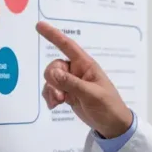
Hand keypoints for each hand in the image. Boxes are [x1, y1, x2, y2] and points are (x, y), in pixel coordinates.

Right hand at [38, 21, 131, 137]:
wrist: (112, 125)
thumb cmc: (108, 106)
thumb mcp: (92, 95)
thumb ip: (72, 84)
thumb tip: (52, 74)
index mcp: (86, 66)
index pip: (68, 46)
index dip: (54, 35)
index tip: (40, 25)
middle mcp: (77, 71)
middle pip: (55, 66)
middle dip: (52, 79)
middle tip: (60, 95)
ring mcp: (71, 83)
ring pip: (51, 79)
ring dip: (51, 90)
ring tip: (58, 101)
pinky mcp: (67, 94)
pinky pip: (51, 90)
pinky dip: (50, 96)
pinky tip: (55, 105)